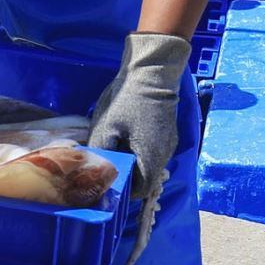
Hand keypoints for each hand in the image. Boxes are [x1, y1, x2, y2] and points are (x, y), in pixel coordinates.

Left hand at [88, 32, 189, 200]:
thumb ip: (101, 155)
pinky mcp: (168, 133)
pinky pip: (153, 151)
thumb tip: (95, 174)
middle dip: (126, 176)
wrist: (152, 72)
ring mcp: (169, 144)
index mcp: (151, 159)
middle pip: (145, 179)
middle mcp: (165, 156)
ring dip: (132, 162)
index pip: (140, 192)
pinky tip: (125, 137)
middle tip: (106, 166)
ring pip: (149, 164)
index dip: (123, 191)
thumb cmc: (127, 101)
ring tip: (114, 150)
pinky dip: (139, 151)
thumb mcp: (106, 128)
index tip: (106, 183)